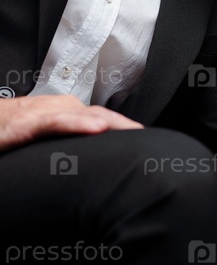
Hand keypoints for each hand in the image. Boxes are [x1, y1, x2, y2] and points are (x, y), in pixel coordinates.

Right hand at [0, 95, 143, 151]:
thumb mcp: (51, 135)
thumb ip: (72, 140)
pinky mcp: (32, 122)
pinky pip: (59, 122)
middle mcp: (63, 107)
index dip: (125, 129)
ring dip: (111, 123)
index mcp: (69, 111)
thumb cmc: (17, 130)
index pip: (104, 118)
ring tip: (133, 132)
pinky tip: (97, 128)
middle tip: (150, 140)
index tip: (146, 142)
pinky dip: (79, 124)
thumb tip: (95, 157)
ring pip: (85, 116)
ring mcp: (48, 112)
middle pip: (102, 115)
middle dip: (126, 126)